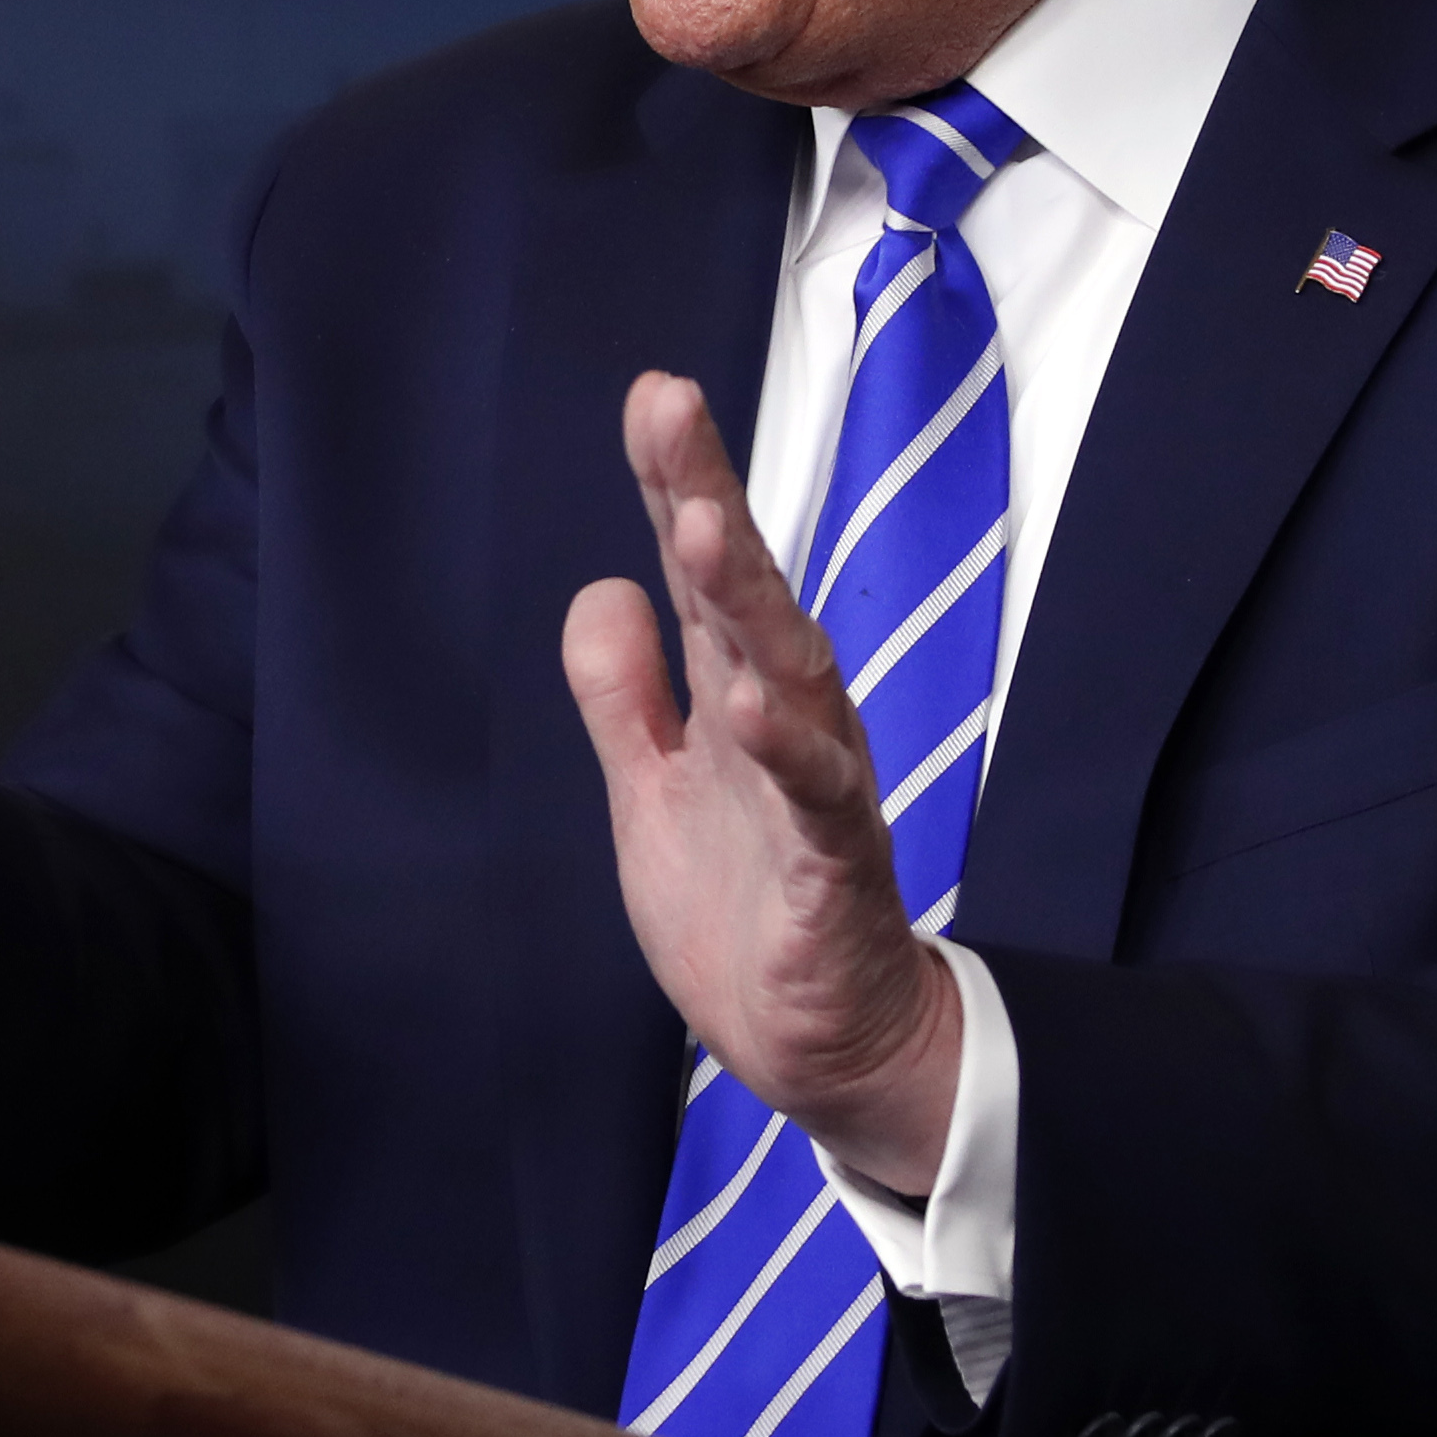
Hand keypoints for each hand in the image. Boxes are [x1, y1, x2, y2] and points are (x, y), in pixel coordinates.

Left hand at [565, 373, 960, 1193]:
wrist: (819, 1042)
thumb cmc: (743, 902)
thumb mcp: (650, 789)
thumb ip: (623, 693)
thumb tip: (601, 586)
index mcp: (737, 692)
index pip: (699, 573)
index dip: (675, 483)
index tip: (651, 394)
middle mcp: (786, 717)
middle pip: (747, 590)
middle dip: (709, 495)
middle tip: (673, 407)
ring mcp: (816, 786)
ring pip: (788, 672)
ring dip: (746, 597)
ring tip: (699, 526)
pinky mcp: (835, 866)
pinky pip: (816, 799)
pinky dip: (786, 749)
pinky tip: (747, 706)